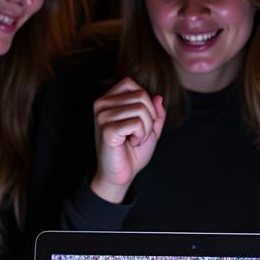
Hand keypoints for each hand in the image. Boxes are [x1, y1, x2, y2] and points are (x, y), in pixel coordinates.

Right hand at [90, 78, 166, 203]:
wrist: (120, 175)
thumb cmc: (132, 152)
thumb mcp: (149, 129)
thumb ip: (155, 113)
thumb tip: (159, 97)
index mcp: (107, 100)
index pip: (131, 84)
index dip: (145, 102)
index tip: (141, 121)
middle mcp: (101, 104)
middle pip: (140, 95)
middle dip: (149, 117)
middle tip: (139, 134)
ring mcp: (102, 116)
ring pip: (140, 109)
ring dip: (146, 129)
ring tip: (134, 139)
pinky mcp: (106, 130)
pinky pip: (136, 123)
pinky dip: (141, 135)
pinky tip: (131, 143)